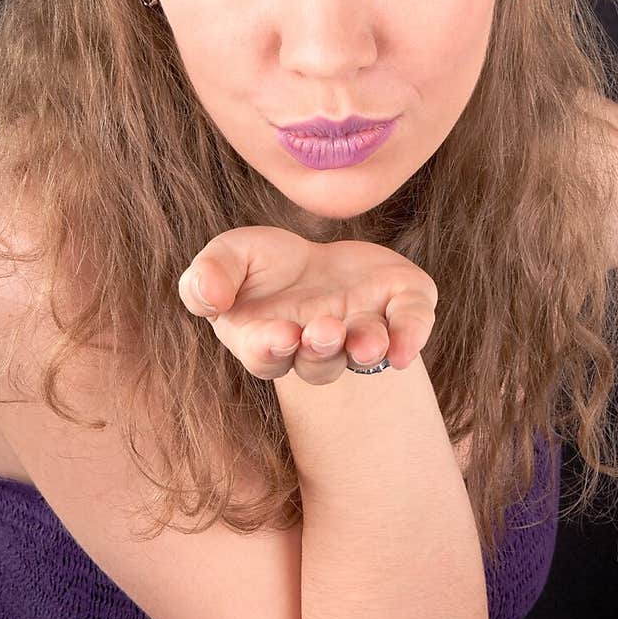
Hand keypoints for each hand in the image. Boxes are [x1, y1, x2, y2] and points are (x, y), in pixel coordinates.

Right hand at [177, 227, 436, 383]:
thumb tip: (210, 299)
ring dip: (365, 347)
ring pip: (363, 350)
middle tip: (323, 329)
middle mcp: (316, 346)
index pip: (266, 355)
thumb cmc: (261, 265)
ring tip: (367, 341)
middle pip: (319, 362)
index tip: (280, 333)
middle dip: (322, 348)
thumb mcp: (227, 256)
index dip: (271, 348)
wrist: (316, 256)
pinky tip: (405, 347)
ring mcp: (360, 328)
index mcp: (268, 340)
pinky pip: (410, 325)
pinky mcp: (398, 305)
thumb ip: (207, 277)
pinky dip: (411, 335)